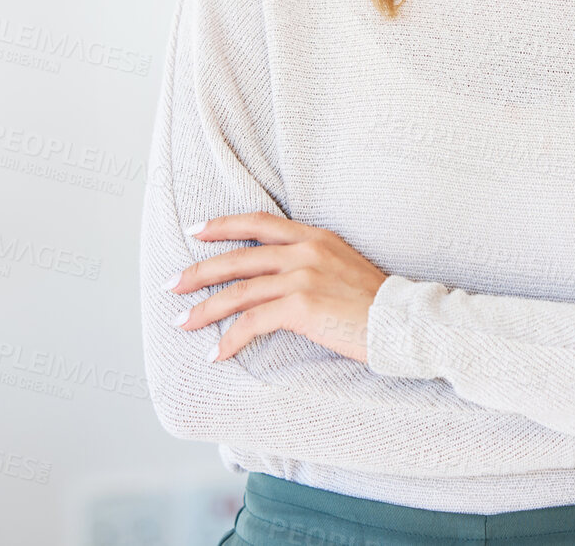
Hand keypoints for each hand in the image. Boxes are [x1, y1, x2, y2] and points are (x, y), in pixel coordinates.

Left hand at [165, 212, 388, 363]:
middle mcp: (305, 251)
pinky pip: (253, 322)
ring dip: (205, 309)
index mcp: (315, 237)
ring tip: (183, 323)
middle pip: (238, 256)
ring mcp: (302, 277)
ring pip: (238, 290)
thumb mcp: (344, 266)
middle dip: (199, 271)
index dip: (223, 225)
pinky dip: (230, 338)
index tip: (196, 230)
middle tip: (172, 284)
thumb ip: (313, 263)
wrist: (402, 321)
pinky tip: (217, 352)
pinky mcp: (302, 306)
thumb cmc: (376, 303)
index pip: (259, 222)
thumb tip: (280, 277)